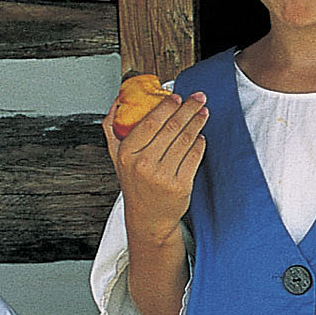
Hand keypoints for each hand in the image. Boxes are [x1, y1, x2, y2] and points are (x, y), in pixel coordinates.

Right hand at [107, 90, 206, 242]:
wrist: (148, 217)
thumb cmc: (134, 184)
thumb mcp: (116, 157)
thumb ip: (112, 129)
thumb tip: (116, 102)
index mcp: (127, 153)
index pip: (150, 122)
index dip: (167, 106)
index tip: (177, 96)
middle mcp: (144, 164)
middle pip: (172, 128)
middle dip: (188, 109)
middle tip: (198, 98)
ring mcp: (163, 175)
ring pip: (186, 140)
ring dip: (197, 122)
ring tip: (203, 113)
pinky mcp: (181, 185)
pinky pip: (194, 156)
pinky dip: (200, 143)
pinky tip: (200, 136)